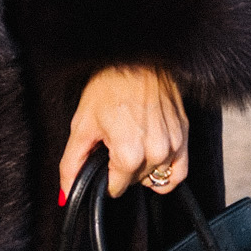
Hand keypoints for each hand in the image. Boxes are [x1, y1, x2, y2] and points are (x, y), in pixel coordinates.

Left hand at [58, 65, 187, 200]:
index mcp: (130, 154)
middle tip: (115, 141)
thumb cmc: (110, 84)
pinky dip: (167, 171)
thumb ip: (72, 164)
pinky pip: (179, 171)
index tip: (104, 156)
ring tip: (133, 142)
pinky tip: (154, 159)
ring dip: (143, 168)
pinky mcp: (184, 135)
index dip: (105, 175)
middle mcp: (155, 153)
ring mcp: (173, 144)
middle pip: (135, 182)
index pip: (116, 189)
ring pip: (155, 177)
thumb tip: (66, 194)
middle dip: (122, 168)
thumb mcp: (82, 124)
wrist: (136, 56)